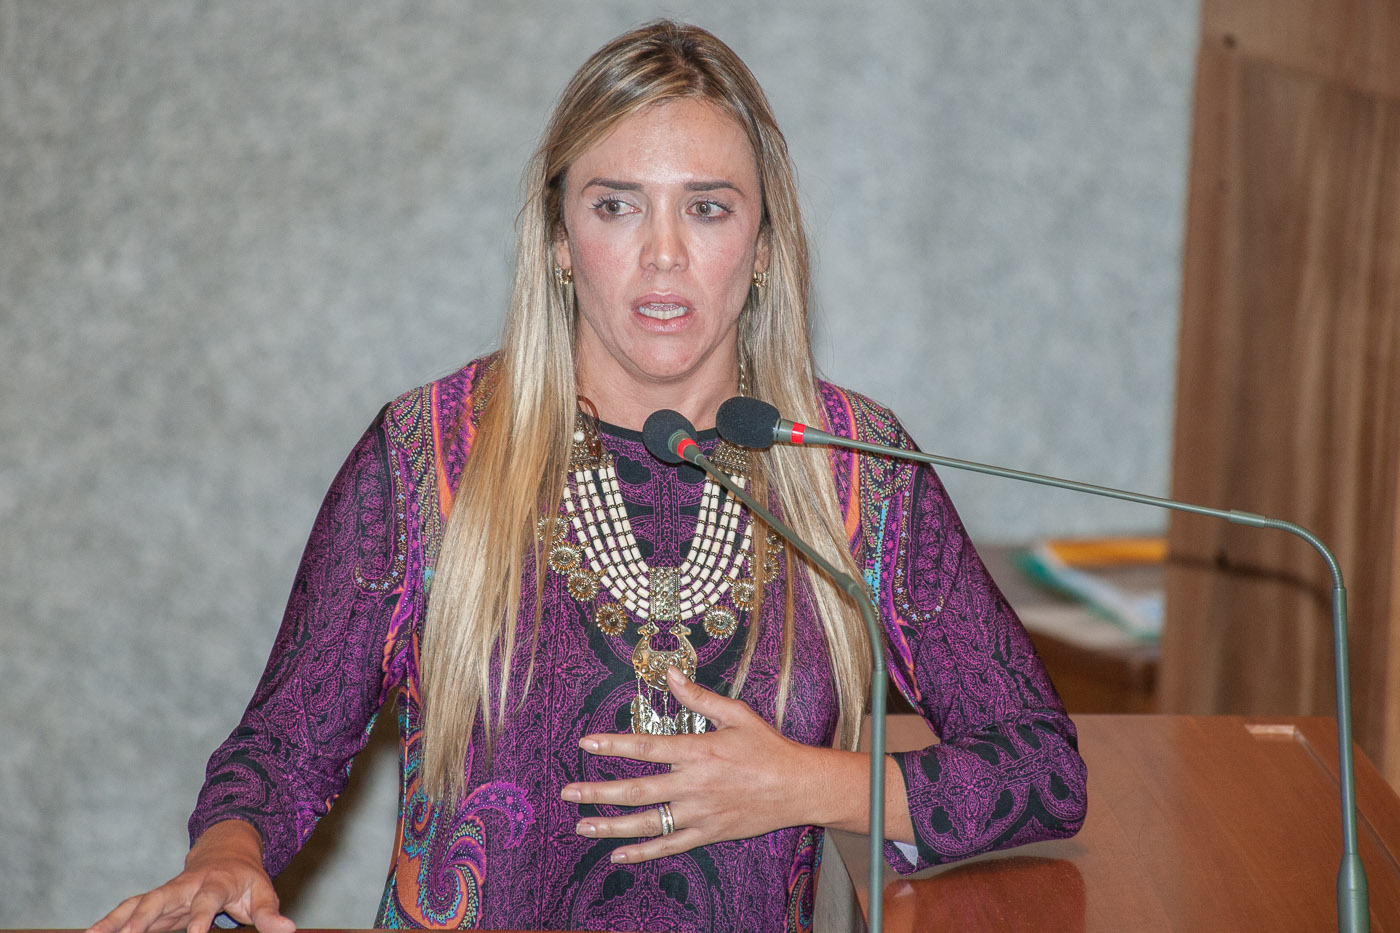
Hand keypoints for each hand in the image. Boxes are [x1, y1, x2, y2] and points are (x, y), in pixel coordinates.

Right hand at [88, 821, 294, 932]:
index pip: (206, 902)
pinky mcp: (155, 902)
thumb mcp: (262, 893)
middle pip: (160, 899)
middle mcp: (185, 886)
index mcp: (214, 883)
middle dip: (142, 919)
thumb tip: (288, 930)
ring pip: (137, 904)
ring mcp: (167, 893)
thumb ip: (270, 913)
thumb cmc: (246, 879)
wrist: (226, 854)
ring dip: (115, 921)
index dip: (200, 918)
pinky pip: (127, 911)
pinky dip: (107, 923)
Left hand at [561, 666, 821, 863]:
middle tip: (568, 792)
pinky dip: (642, 853)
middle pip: (636, 790)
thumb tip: (670, 673)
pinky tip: (618, 854)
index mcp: (698, 750)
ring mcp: (700, 812)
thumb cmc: (767, 747)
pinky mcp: (708, 833)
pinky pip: (669, 845)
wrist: (798, 787)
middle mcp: (694, 784)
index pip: (646, 747)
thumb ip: (698, 696)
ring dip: (610, 826)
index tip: (586, 743)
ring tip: (581, 825)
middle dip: (598, 791)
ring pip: (647, 823)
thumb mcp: (736, 714)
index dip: (613, 745)